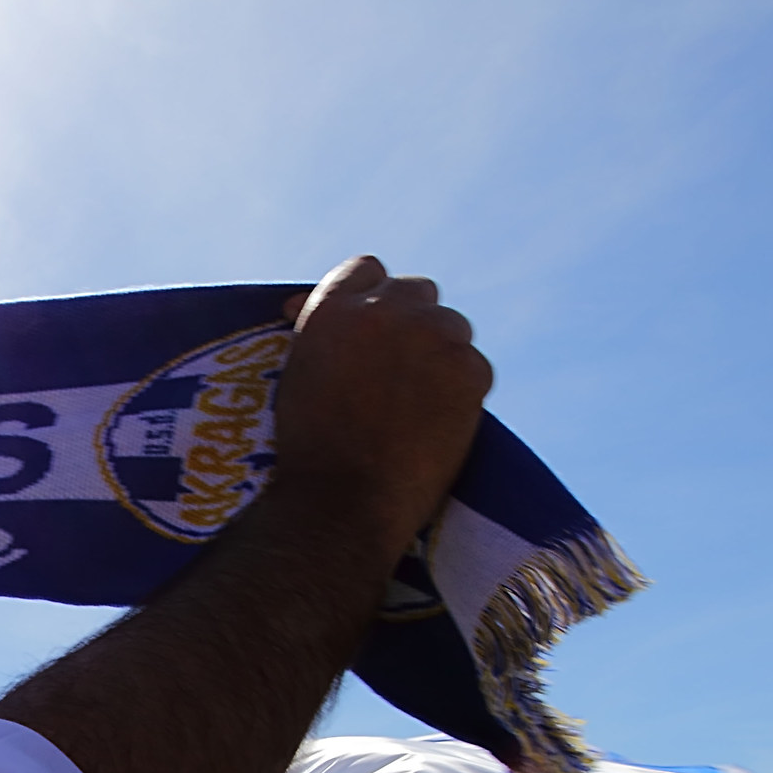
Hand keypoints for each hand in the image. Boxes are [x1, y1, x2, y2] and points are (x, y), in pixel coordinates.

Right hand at [268, 256, 491, 561]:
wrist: (343, 502)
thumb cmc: (309, 451)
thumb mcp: (299, 376)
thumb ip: (325, 337)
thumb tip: (325, 315)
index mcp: (333, 308)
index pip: (367, 270)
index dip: (372, 295)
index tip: (374, 322)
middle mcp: (385, 308)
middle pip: (417, 290)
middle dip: (413, 319)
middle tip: (406, 359)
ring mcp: (433, 336)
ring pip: (452, 326)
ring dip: (441, 351)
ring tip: (423, 397)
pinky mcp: (470, 369)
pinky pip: (474, 366)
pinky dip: (462, 390)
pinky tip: (440, 422)